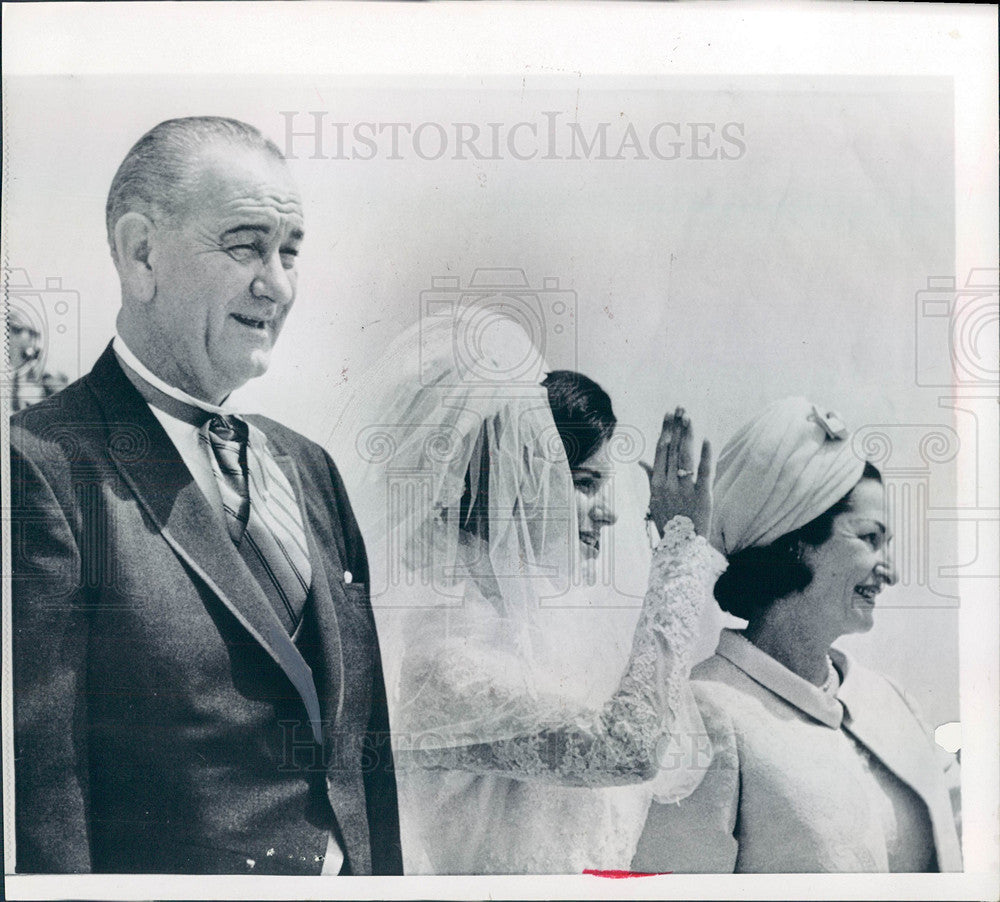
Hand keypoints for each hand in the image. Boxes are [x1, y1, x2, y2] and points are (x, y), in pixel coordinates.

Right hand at [639, 407, 712, 538]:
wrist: (681, 547)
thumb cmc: (668, 522)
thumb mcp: (654, 500)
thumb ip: (651, 478)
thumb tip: (642, 461)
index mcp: (656, 484)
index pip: (660, 451)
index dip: (665, 431)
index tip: (668, 415)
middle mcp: (668, 484)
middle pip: (671, 449)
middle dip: (676, 427)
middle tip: (679, 408)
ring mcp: (685, 490)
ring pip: (685, 456)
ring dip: (687, 435)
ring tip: (688, 417)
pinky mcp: (703, 496)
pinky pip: (704, 472)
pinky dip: (705, 455)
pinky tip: (706, 440)